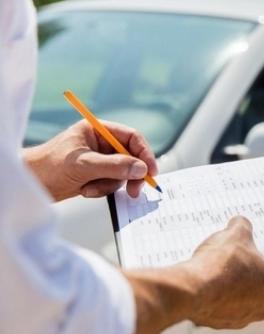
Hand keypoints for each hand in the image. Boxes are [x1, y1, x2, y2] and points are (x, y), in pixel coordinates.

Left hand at [23, 120, 157, 200]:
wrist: (30, 184)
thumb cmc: (49, 167)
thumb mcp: (84, 165)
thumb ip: (115, 166)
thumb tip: (142, 169)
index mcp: (98, 130)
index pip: (131, 137)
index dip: (144, 153)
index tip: (151, 171)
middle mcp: (101, 143)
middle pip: (131, 157)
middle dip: (131, 174)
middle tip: (135, 190)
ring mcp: (99, 160)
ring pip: (122, 173)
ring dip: (110, 184)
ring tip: (91, 188)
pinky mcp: (96, 175)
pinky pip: (112, 183)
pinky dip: (102, 190)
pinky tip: (85, 190)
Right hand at [120, 217, 263, 333]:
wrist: (192, 289)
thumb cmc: (222, 263)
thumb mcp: (236, 233)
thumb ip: (243, 226)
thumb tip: (240, 224)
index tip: (259, 244)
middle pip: (261, 281)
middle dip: (250, 267)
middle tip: (237, 252)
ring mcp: (243, 318)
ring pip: (241, 295)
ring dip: (233, 282)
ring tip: (218, 265)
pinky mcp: (221, 322)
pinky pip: (222, 304)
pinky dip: (217, 293)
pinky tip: (207, 279)